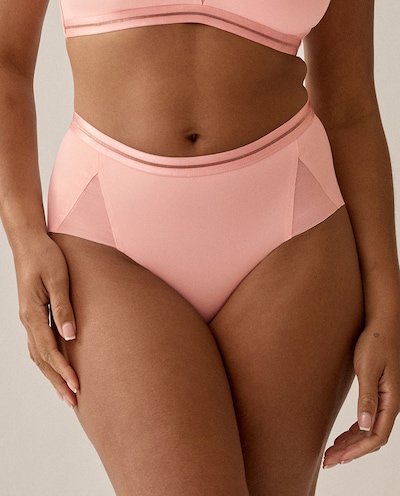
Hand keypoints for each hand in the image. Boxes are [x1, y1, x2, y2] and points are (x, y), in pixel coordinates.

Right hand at [13, 232, 78, 407]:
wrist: (29, 243)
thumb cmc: (46, 257)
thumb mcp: (58, 280)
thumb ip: (64, 308)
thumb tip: (71, 336)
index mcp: (32, 314)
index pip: (49, 350)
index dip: (63, 370)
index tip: (76, 387)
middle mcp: (28, 320)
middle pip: (42, 359)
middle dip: (57, 381)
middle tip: (72, 401)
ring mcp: (28, 319)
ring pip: (38, 354)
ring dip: (52, 374)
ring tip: (66, 392)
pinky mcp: (33, 314)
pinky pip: (38, 344)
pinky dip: (47, 360)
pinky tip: (55, 367)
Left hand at [323, 322, 399, 467]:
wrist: (380, 326)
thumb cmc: (375, 344)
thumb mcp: (367, 369)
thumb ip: (367, 397)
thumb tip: (366, 426)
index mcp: (391, 401)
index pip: (376, 436)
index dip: (357, 450)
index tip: (338, 458)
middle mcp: (390, 404)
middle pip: (372, 438)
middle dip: (350, 452)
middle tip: (328, 461)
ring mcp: (384, 400)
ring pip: (368, 431)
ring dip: (351, 444)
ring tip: (331, 453)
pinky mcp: (377, 393)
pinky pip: (367, 420)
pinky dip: (354, 432)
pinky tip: (341, 437)